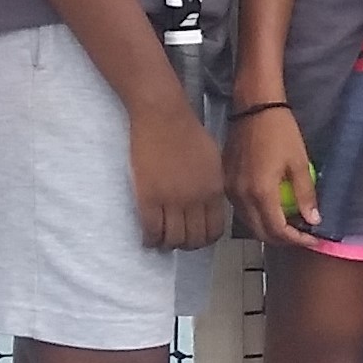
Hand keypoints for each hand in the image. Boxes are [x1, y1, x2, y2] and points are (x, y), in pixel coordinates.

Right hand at [131, 105, 228, 251]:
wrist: (163, 118)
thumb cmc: (188, 134)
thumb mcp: (213, 162)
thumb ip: (213, 186)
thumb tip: (210, 206)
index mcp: (214, 190)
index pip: (214, 230)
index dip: (205, 239)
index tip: (197, 237)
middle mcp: (195, 200)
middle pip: (194, 239)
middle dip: (186, 244)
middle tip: (177, 240)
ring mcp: (171, 200)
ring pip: (172, 239)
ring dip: (167, 244)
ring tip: (162, 239)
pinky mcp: (148, 198)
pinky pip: (151, 230)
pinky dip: (150, 239)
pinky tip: (148, 237)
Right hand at [226, 104, 320, 242]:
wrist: (254, 107)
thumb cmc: (280, 131)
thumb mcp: (299, 162)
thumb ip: (306, 194)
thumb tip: (314, 220)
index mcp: (260, 192)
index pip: (277, 230)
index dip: (297, 239)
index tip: (314, 238)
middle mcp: (240, 196)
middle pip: (261, 232)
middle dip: (283, 239)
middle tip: (304, 235)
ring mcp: (230, 190)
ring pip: (249, 222)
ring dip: (269, 228)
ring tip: (291, 224)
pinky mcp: (226, 182)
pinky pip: (241, 209)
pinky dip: (258, 215)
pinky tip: (273, 208)